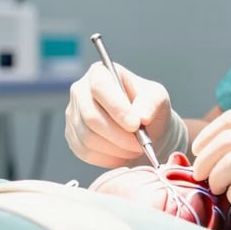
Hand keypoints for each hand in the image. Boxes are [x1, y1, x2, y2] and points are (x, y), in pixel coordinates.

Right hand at [65, 62, 182, 167]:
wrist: (143, 127)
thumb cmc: (148, 106)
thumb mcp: (157, 97)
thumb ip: (151, 103)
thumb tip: (141, 116)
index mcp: (100, 72)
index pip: (100, 87)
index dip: (117, 108)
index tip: (136, 124)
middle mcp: (80, 91)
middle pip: (91, 116)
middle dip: (118, 134)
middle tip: (139, 143)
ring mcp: (73, 115)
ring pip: (88, 137)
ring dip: (115, 148)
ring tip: (136, 148)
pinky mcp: (73, 136)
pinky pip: (85, 152)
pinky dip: (107, 157)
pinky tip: (123, 154)